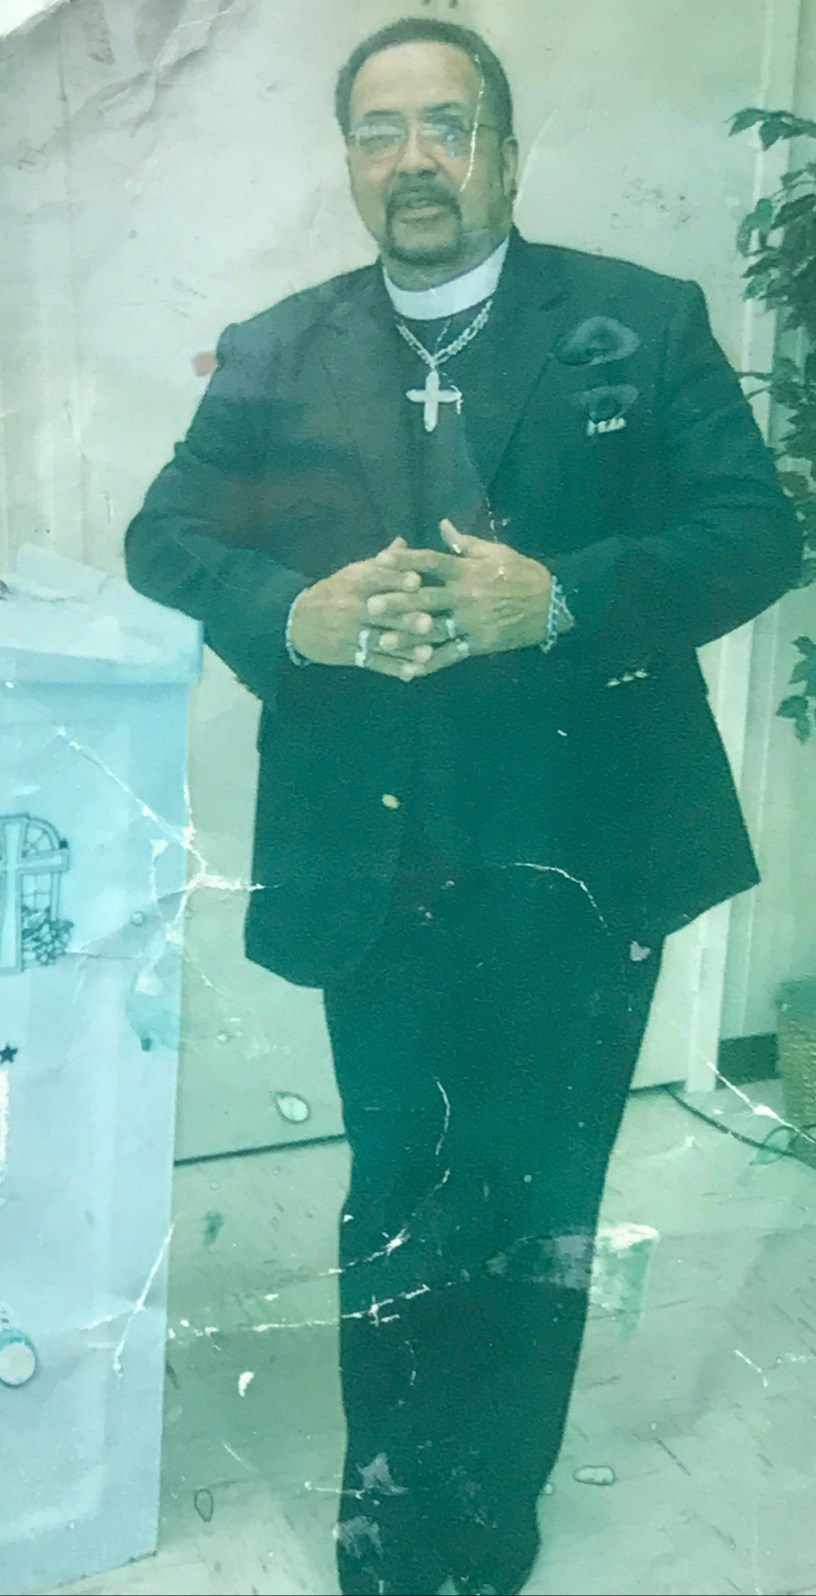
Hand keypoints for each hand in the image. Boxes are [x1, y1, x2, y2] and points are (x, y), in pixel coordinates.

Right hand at [289, 538, 435, 680]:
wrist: (297, 622)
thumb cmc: (333, 593)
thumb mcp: (352, 574)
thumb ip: (380, 563)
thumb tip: (403, 542)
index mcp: (354, 583)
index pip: (376, 580)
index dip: (396, 580)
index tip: (417, 581)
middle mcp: (352, 608)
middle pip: (381, 613)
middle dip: (404, 618)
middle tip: (428, 622)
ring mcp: (349, 633)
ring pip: (379, 640)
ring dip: (404, 648)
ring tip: (427, 653)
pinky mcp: (348, 655)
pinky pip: (373, 662)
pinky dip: (393, 668)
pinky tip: (412, 673)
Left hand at [367, 518, 553, 675]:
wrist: (552, 602)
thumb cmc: (520, 572)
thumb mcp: (495, 552)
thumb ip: (464, 543)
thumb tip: (442, 524)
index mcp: (467, 571)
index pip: (431, 561)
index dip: (406, 559)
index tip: (381, 559)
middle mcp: (465, 596)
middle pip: (426, 598)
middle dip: (398, 603)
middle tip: (370, 606)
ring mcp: (472, 622)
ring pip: (435, 630)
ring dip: (408, 638)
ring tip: (383, 642)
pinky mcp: (480, 643)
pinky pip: (452, 654)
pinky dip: (431, 663)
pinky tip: (411, 670)